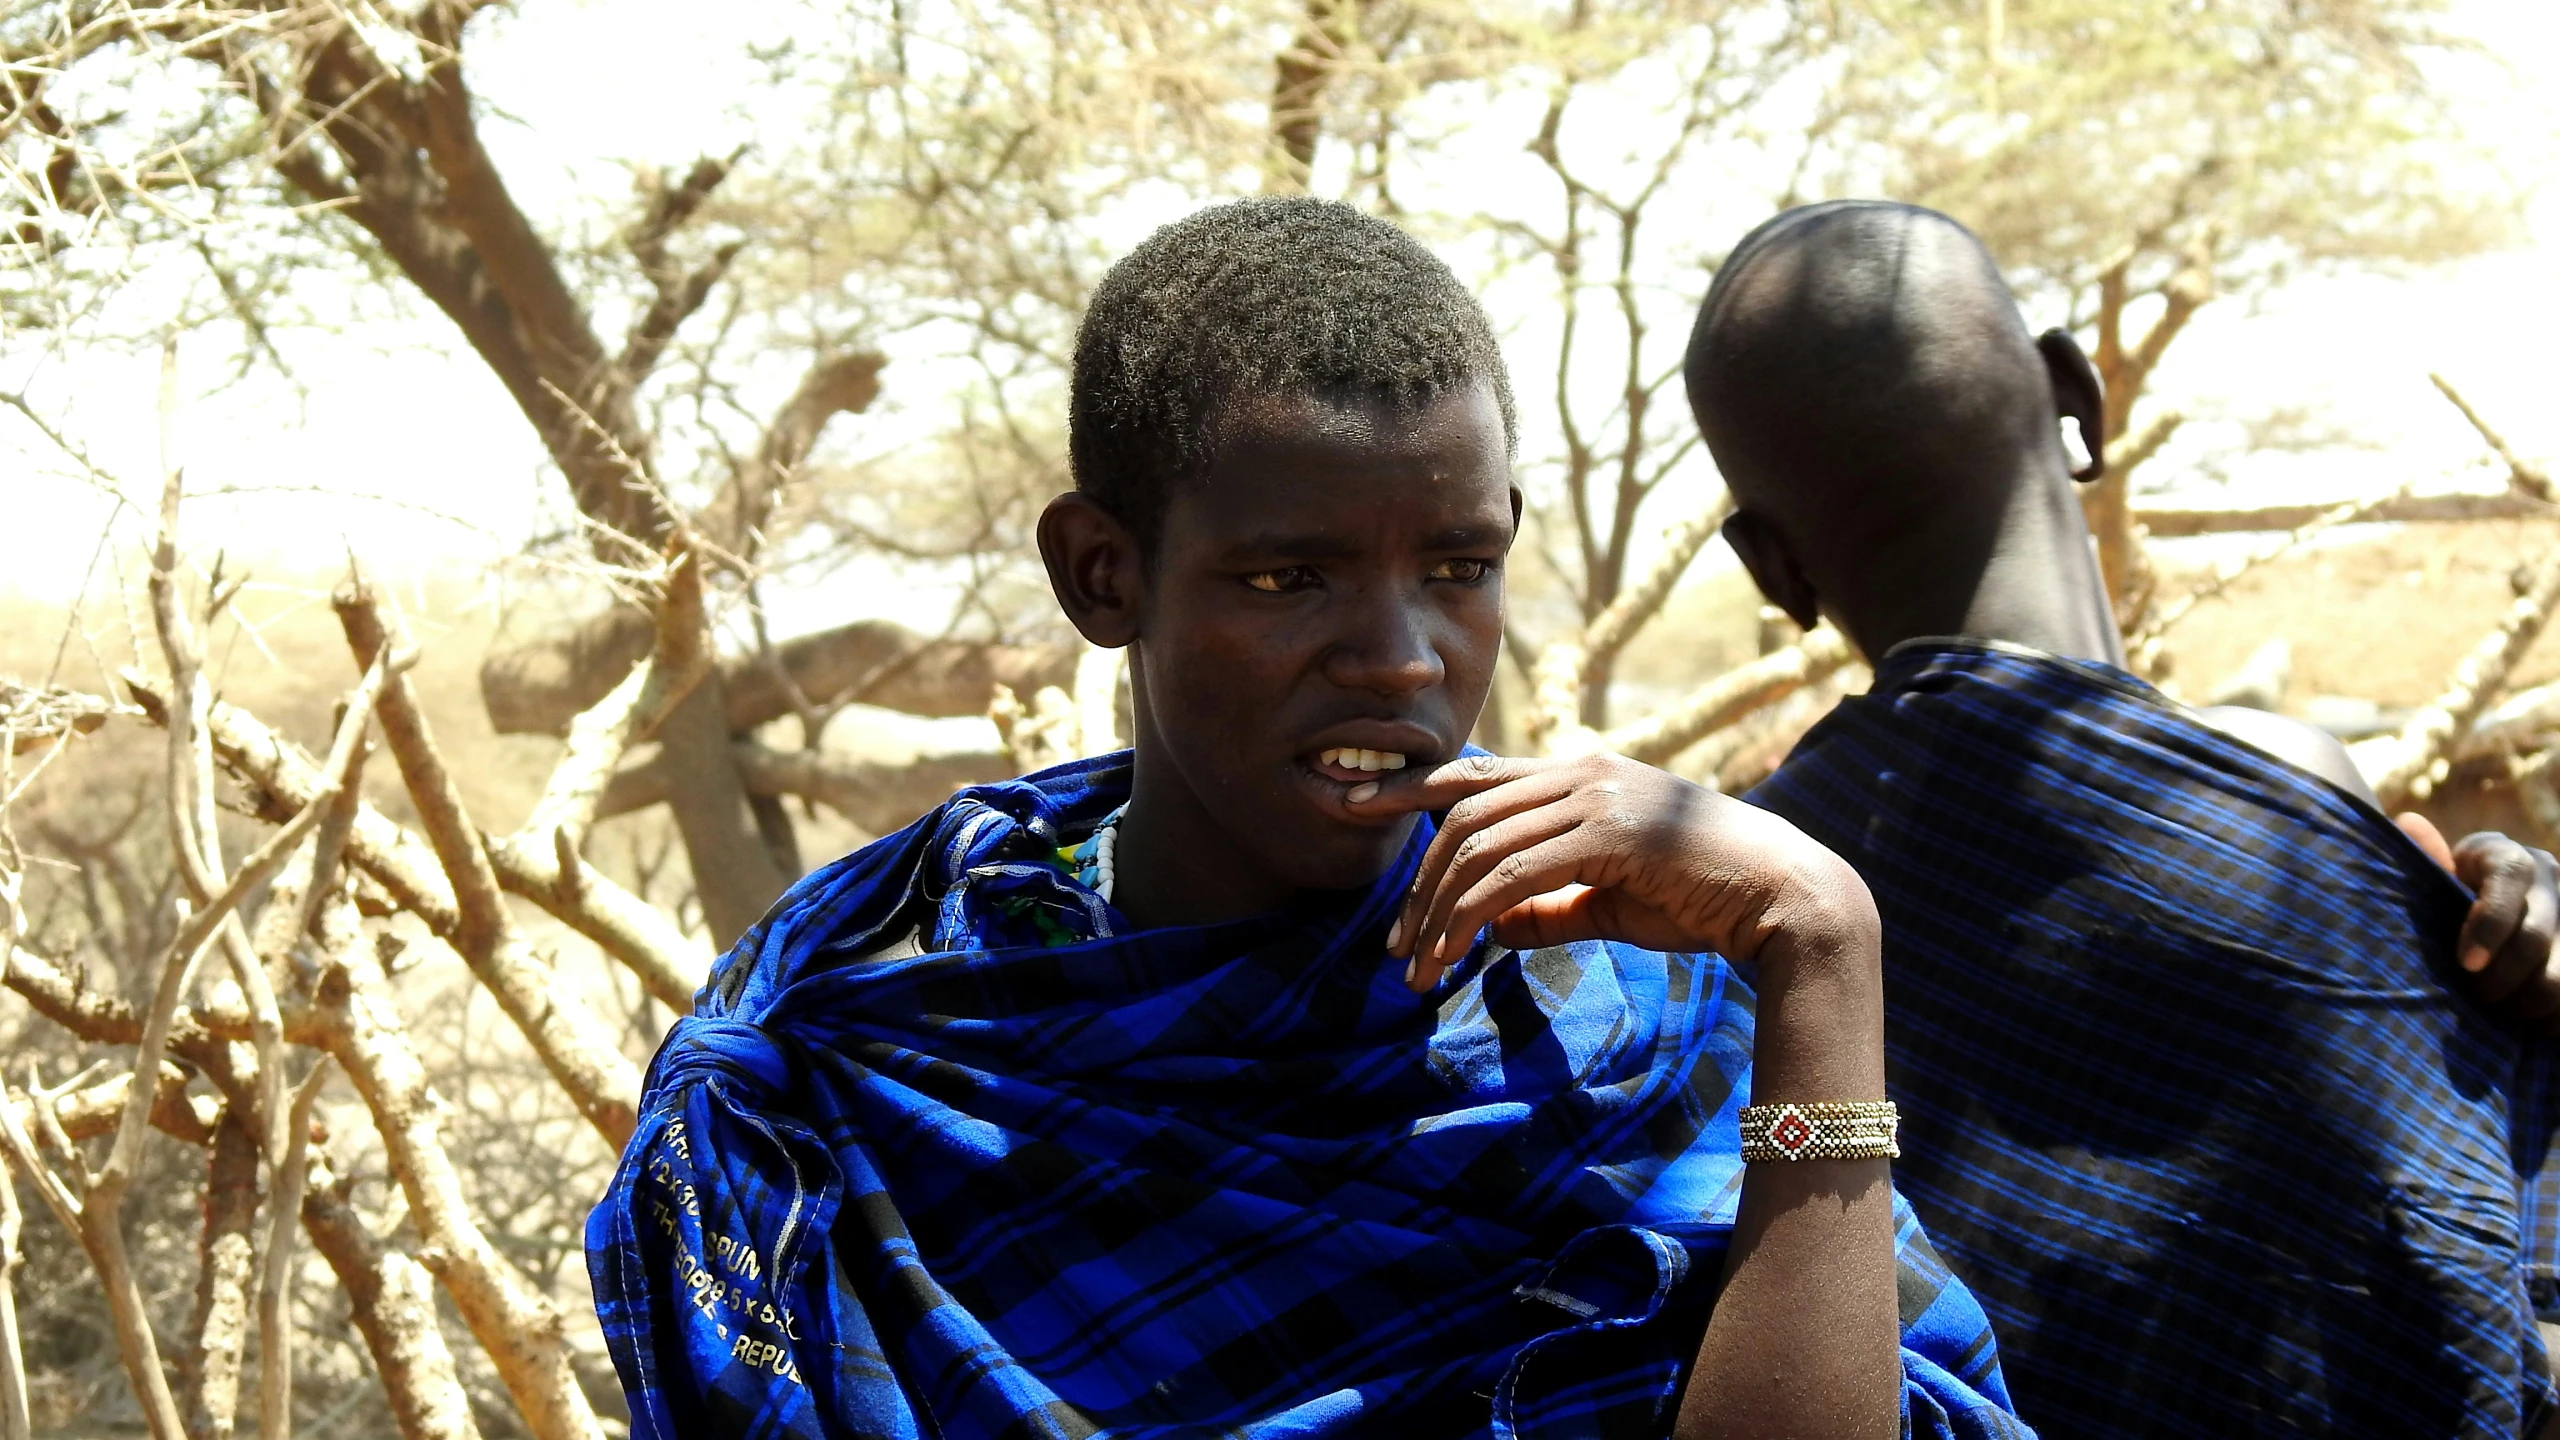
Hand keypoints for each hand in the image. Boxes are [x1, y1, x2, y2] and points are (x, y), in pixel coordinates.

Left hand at [1345, 752, 1877, 992]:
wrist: (1782, 898)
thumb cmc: (1702, 901)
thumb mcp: (1607, 902)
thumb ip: (1548, 906)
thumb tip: (1489, 927)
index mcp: (1579, 774)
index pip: (1474, 774)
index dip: (1408, 788)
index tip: (1351, 804)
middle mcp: (1582, 771)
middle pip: (1464, 815)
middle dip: (1415, 881)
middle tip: (1394, 946)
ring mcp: (1598, 795)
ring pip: (1479, 845)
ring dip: (1437, 912)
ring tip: (1419, 968)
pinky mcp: (1613, 831)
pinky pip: (1514, 873)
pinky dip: (1472, 914)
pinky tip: (1455, 952)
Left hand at [2397, 814, 2559, 1033]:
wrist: (2493, 931)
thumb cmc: (2446, 909)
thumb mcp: (2434, 888)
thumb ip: (2426, 866)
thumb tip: (2409, 822)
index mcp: (2505, 857)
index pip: (2509, 875)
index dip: (2490, 923)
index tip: (2466, 963)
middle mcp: (2549, 875)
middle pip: (2534, 937)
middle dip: (2501, 978)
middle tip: (2478, 997)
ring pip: (2559, 977)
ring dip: (2529, 1004)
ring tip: (2504, 1011)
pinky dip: (2554, 1019)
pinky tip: (2534, 1022)